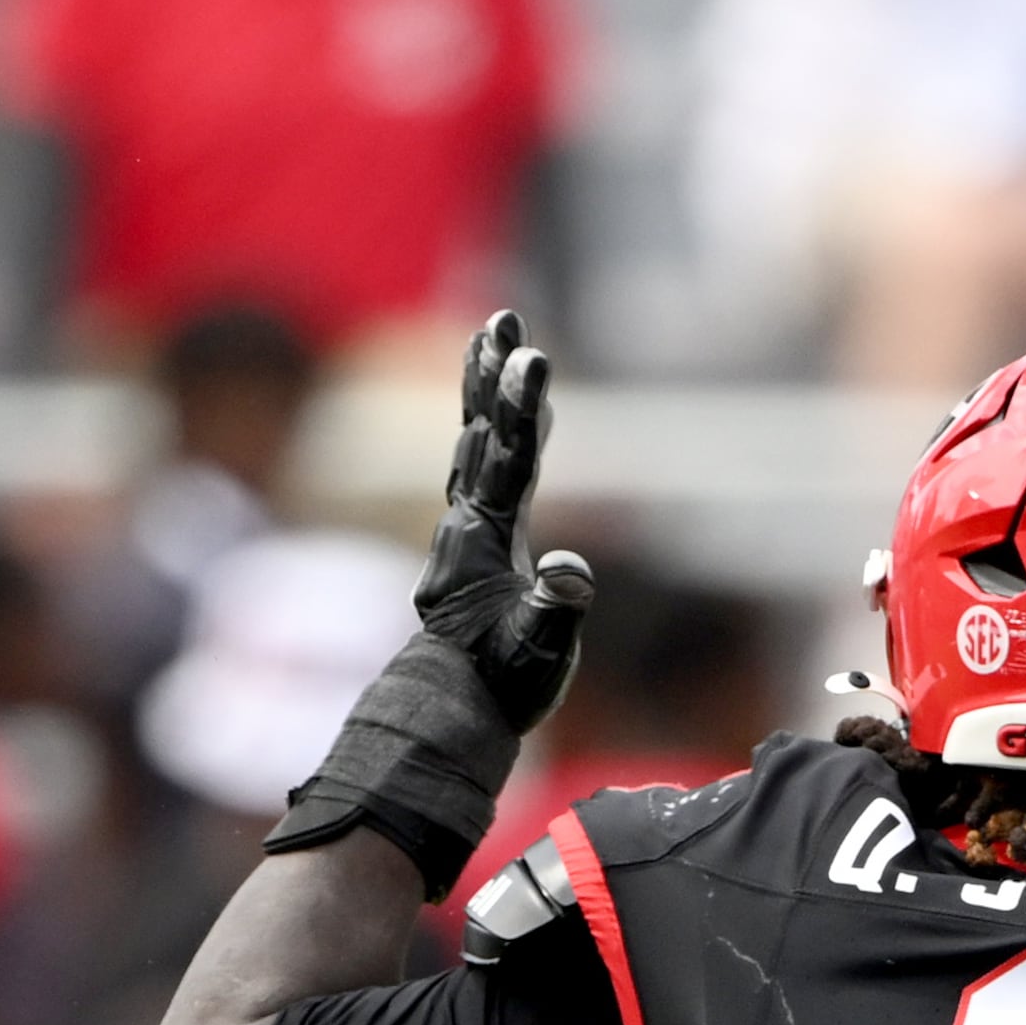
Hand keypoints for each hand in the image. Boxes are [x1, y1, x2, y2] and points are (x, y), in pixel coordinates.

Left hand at [420, 308, 591, 734]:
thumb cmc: (504, 683)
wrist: (457, 706)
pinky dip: (491, 430)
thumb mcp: (536, 653)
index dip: (523, 408)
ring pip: (476, 443)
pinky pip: (484, 469)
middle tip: (502, 318)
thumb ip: (554, 611)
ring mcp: (468, 530)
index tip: (532, 358)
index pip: (511, 459)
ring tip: (491, 338)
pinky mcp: (476, 541)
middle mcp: (469, 524)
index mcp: (486, 540)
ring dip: (483, 390)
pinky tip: (503, 412)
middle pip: (485, 433)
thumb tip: (568, 573)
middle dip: (495, 375)